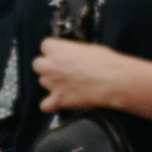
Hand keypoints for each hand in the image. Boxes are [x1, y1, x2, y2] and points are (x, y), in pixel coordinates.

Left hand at [32, 37, 151, 115]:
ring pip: (42, 82)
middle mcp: (50, 65)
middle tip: (61, 69)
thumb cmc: (105, 63)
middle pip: (38, 64)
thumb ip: (73, 51)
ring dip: (52, 83)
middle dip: (48, 67)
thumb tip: (73, 55)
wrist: (113, 81)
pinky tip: (59, 102)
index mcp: (57, 49)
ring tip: (67, 84)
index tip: (60, 54)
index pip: (45, 46)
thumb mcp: (88, 48)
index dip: (54, 51)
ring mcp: (52, 83)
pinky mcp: (58, 99)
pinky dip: (51, 105)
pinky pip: (45, 105)